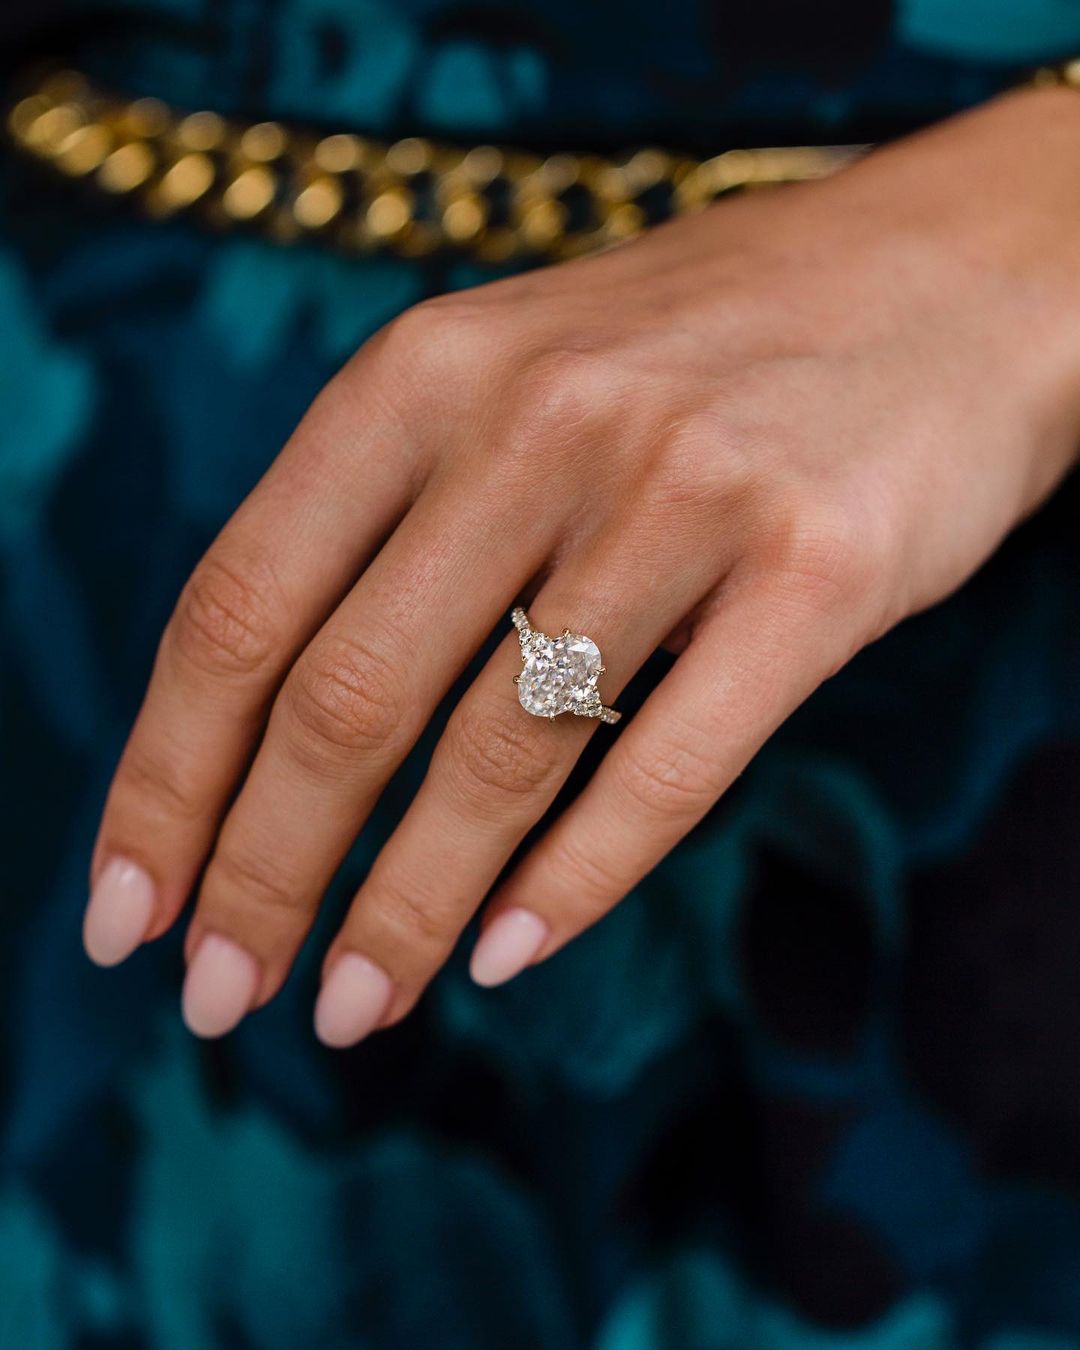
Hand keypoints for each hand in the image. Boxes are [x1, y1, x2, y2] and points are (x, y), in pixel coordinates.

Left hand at [85, 87, 1079, 1044]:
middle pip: (345, 700)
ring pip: (500, 755)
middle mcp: (538, 421)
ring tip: (355, 1004)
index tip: (127, 909)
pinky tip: (507, 953)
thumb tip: (275, 736)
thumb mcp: (509, 371)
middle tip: (222, 995)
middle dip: (263, 875)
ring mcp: (682, 493)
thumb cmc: (704, 346)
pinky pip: (669, 762)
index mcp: (426, 371)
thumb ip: (394, 518)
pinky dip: (575, 881)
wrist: (946, 272)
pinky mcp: (817, 570)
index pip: (240, 607)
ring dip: (404, 909)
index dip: (165, 779)